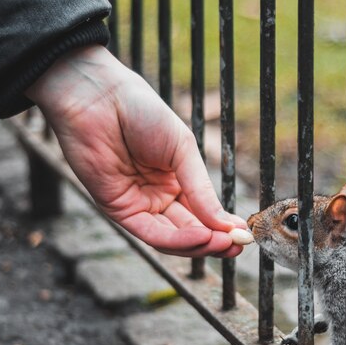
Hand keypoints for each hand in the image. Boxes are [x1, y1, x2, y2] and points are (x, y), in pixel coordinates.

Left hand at [26, 45, 246, 256]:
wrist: (100, 98)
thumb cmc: (142, 113)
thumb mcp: (183, 151)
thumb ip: (201, 189)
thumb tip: (227, 225)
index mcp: (176, 180)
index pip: (203, 213)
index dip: (223, 227)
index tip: (245, 235)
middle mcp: (157, 197)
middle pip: (189, 231)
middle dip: (214, 242)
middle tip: (237, 246)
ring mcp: (138, 205)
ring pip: (171, 239)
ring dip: (198, 245)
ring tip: (222, 242)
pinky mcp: (118, 210)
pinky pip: (151, 233)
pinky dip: (176, 240)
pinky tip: (199, 236)